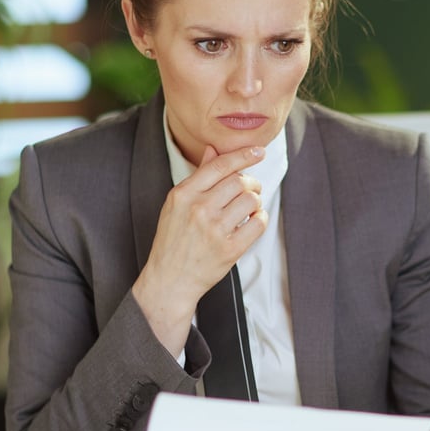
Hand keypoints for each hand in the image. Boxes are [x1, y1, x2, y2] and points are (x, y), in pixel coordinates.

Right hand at [133, 144, 267, 353]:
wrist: (169, 281)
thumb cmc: (173, 241)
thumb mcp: (176, 205)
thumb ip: (198, 178)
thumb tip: (213, 149)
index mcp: (183, 194)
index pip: (219, 165)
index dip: (243, 155)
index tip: (259, 151)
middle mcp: (199, 209)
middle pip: (239, 181)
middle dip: (251, 182)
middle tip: (251, 189)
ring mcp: (214, 230)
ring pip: (251, 200)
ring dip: (256, 201)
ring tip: (249, 208)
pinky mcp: (230, 249)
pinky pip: (258, 223)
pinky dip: (261, 218)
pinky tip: (252, 221)